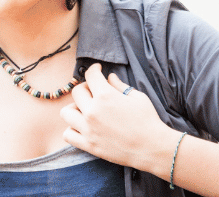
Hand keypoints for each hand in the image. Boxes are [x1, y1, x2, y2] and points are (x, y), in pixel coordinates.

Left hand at [60, 63, 177, 169]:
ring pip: (66, 112)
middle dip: (85, 87)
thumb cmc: (148, 121)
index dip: (94, 69)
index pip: (90, 75)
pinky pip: (68, 134)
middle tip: (94, 91)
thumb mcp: (137, 97)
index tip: (97, 70)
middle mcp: (93, 111)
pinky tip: (83, 127)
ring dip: (75, 108)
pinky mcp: (88, 145)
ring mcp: (88, 129)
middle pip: (76, 92)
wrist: (152, 148)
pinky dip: (72, 129)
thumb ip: (119, 85)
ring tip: (86, 110)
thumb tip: (109, 77)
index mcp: (105, 96)